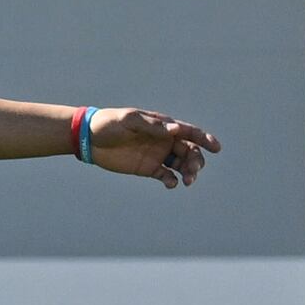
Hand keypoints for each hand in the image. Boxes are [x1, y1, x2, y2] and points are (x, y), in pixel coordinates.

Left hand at [82, 109, 217, 188]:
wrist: (89, 138)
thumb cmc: (109, 123)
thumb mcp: (130, 121)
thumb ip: (152, 126)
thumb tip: (175, 130)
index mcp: (163, 127)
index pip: (189, 132)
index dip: (205, 139)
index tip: (216, 148)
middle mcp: (164, 141)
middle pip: (190, 151)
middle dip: (196, 160)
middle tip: (193, 170)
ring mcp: (157, 155)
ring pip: (181, 164)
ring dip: (188, 172)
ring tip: (187, 180)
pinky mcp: (148, 169)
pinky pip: (166, 176)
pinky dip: (172, 181)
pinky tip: (171, 184)